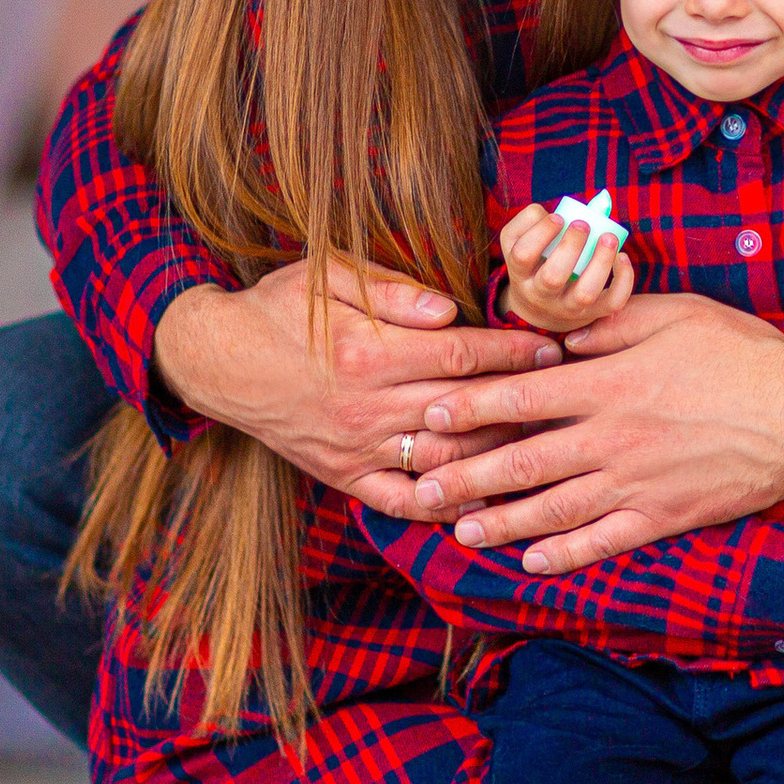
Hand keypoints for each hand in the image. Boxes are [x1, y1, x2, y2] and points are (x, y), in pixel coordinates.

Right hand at [152, 259, 559, 508]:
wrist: (218, 361)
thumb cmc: (280, 309)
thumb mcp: (330, 278)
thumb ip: (394, 293)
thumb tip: (450, 309)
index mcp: (369, 352)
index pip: (461, 354)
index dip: (513, 352)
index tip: (553, 347)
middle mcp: (367, 406)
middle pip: (464, 408)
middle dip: (520, 400)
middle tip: (566, 395)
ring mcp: (357, 447)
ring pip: (443, 457)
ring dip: (495, 453)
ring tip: (541, 443)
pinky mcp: (343, 476)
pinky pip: (401, 500)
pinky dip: (443, 505)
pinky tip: (482, 500)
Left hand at [411, 292, 783, 571]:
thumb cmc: (744, 355)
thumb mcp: (676, 315)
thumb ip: (611, 327)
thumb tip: (561, 337)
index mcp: (612, 382)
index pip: (523, 395)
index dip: (471, 407)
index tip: (432, 416)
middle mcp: (614, 437)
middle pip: (522, 462)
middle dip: (464, 478)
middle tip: (419, 490)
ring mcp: (637, 483)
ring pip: (553, 510)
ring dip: (501, 524)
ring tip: (460, 532)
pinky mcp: (664, 516)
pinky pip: (603, 542)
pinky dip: (564, 556)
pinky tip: (531, 563)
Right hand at [497, 203, 636, 334]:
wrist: (539, 310)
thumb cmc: (533, 262)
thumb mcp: (520, 241)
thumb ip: (534, 218)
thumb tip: (570, 208)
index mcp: (520, 273)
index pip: (522, 255)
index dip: (541, 233)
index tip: (558, 218)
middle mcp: (540, 295)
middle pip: (553, 277)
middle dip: (571, 246)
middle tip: (583, 225)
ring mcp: (567, 308)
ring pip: (585, 293)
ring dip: (600, 262)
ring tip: (609, 237)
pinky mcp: (592, 314)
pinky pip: (612, 302)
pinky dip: (623, 280)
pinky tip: (622, 257)